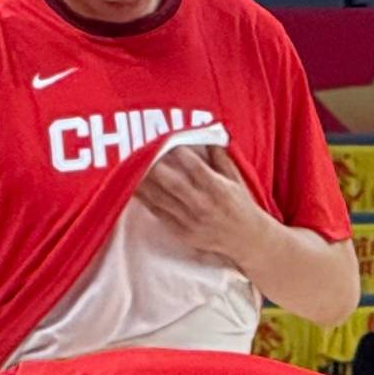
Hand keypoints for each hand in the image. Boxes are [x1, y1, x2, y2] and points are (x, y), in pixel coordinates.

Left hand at [132, 139, 271, 266]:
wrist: (247, 240)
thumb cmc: (241, 205)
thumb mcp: (236, 179)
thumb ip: (220, 158)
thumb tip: (208, 134)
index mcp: (218, 189)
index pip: (196, 168)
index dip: (180, 154)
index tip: (167, 140)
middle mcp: (203, 205)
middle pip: (173, 184)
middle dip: (154, 168)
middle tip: (137, 152)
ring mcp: (190, 220)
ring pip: (161, 199)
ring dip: (143, 183)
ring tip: (126, 168)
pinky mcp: (182, 232)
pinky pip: (159, 214)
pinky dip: (145, 201)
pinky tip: (132, 189)